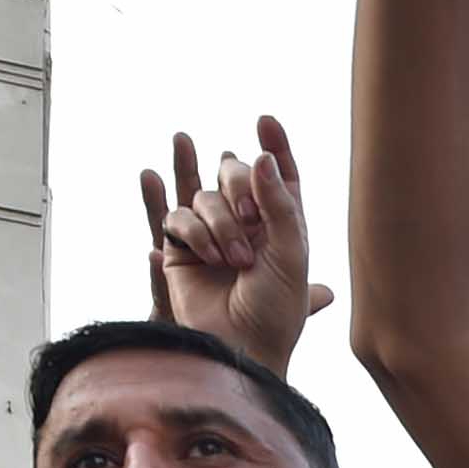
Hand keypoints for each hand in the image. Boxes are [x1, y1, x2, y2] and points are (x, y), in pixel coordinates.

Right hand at [141, 116, 333, 369]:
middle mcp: (247, 223)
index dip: (274, 145)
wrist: (242, 347)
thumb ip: (279, 203)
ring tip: (231, 260)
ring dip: (218, 222)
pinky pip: (177, 219)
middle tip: (249, 216)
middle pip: (233, 174)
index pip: (277, 173)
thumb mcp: (291, 253)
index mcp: (282, 223)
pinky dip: (192, 234)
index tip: (265, 120)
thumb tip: (260, 157)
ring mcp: (213, 234)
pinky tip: (207, 257)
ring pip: (203, 195)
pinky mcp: (181, 250)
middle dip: (239, 186)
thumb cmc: (276, 309)